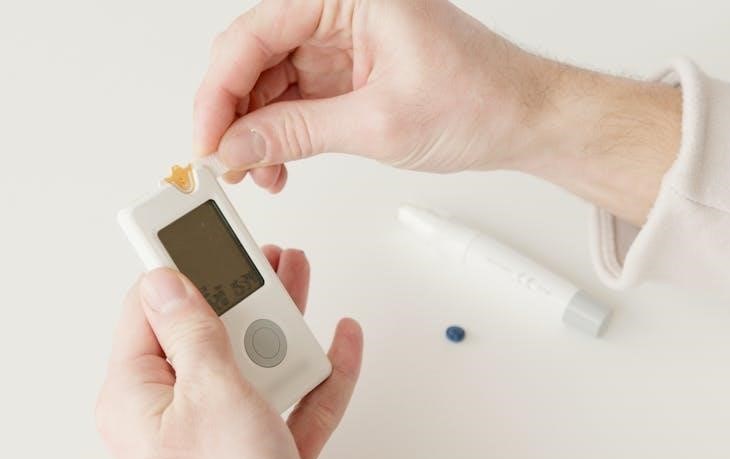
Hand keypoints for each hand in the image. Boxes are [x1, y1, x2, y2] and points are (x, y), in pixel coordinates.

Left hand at [97, 246, 362, 458]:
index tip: (194, 227)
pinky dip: (315, 376)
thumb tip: (165, 280)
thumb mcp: (212, 395)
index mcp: (138, 393)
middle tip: (263, 253)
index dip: (176, 265)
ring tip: (301, 280)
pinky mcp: (256, 458)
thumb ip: (194, 331)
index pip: (148, 309)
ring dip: (282, 326)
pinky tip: (337, 343)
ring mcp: (217, 438)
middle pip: (207, 333)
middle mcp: (171, 414)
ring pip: (250, 364)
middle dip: (242, 291)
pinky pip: (286, 404)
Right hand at [195, 0, 543, 184]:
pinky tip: (276, 163)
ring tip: (257, 171)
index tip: (208, 137)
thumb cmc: (480, 98)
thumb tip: (237, 146)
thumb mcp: (378, 123)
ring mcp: (341, 40)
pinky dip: (279, 133)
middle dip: (234, 113)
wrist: (522, 119)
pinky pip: (293, 98)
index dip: (220, 89)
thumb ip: (297, 133)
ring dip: (255, 130)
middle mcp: (340, 9)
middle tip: (224, 160)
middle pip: (254, 56)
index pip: (256, 32)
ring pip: (268, 81)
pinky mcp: (346, 70)